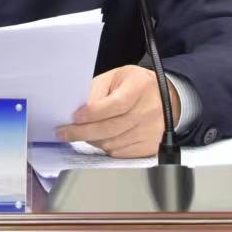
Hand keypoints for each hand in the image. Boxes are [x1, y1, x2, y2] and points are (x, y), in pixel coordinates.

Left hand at [55, 65, 180, 157]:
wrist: (167, 98)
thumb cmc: (135, 85)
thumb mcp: (116, 78)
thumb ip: (96, 91)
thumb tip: (76, 110)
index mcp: (140, 86)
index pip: (115, 104)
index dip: (92, 113)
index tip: (74, 117)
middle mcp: (149, 110)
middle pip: (111, 128)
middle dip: (82, 132)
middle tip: (64, 132)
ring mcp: (151, 131)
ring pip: (112, 143)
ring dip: (92, 140)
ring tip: (82, 133)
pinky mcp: (150, 147)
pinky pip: (120, 153)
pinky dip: (106, 147)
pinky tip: (100, 138)